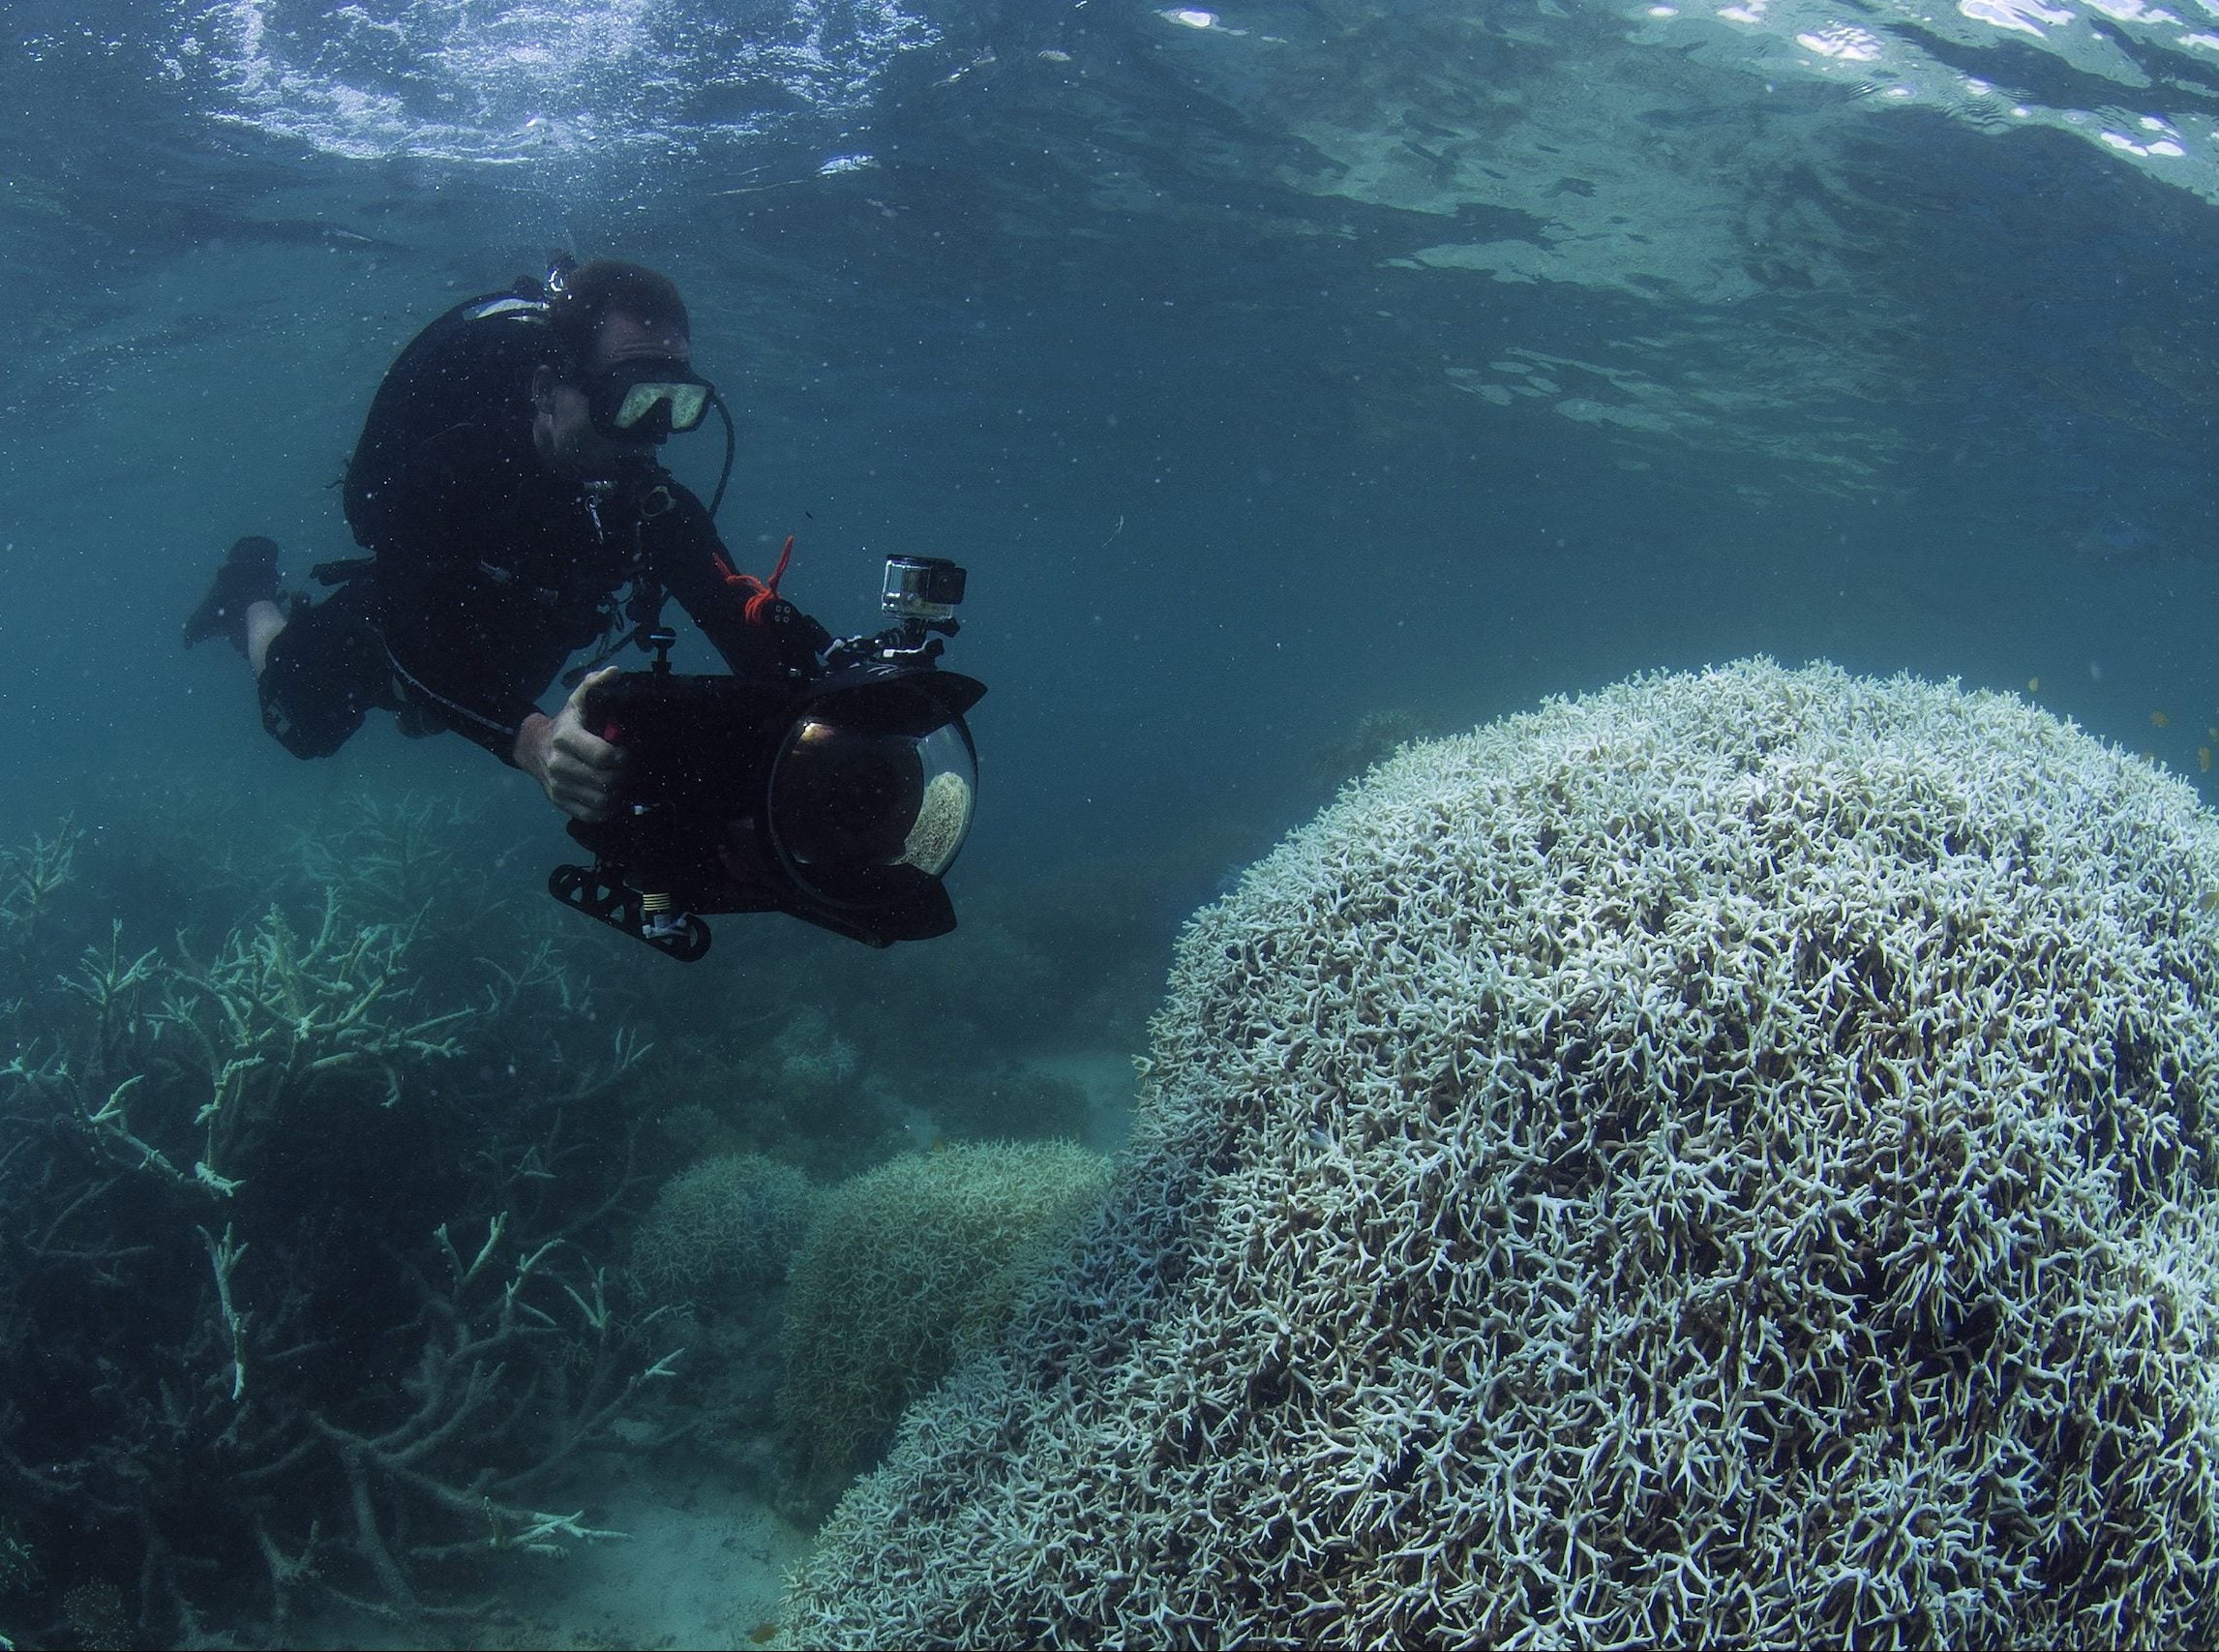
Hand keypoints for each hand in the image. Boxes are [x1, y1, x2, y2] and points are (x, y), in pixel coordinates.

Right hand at [515, 668, 625, 821]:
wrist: (531, 747)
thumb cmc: (564, 724)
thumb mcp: (577, 703)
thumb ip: (593, 686)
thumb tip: (614, 672)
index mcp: (565, 738)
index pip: (602, 755)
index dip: (623, 756)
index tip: (628, 751)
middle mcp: (558, 764)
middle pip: (605, 781)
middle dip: (625, 775)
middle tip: (630, 768)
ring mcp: (558, 786)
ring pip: (601, 801)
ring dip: (618, 793)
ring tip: (622, 781)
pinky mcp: (559, 802)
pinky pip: (591, 815)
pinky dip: (607, 810)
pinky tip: (612, 797)